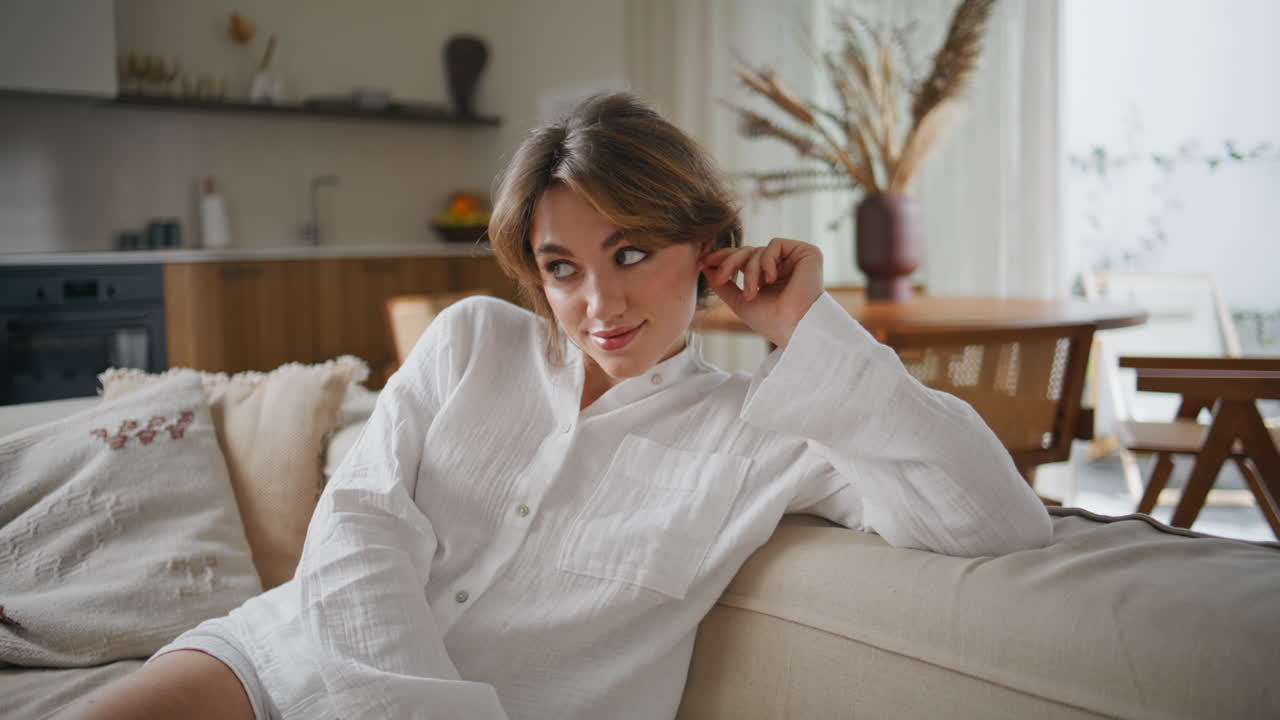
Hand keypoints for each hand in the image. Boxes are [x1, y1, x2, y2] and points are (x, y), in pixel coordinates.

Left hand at [701, 238, 823, 348]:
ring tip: (752, 293)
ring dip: (750, 270)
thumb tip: (705, 267)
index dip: (724, 257)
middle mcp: (782, 266)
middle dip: (730, 262)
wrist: (795, 327)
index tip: (705, 261)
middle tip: (721, 278)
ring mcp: (794, 259)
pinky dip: (766, 260)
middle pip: (748, 251)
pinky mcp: (806, 252)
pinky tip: (771, 279)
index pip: (744, 259)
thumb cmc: (771, 321)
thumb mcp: (740, 301)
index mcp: (768, 278)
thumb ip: (724, 285)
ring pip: (758, 249)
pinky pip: (774, 244)